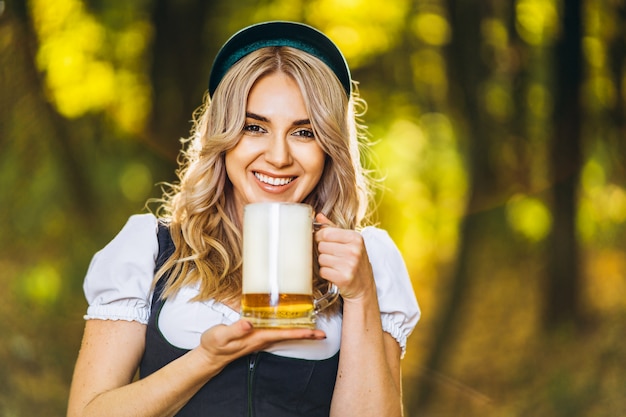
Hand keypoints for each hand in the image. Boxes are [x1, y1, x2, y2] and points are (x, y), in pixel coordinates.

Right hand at [199, 320, 324, 369]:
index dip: (299, 332)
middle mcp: (262, 339)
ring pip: (284, 334)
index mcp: (257, 337)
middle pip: (289, 336)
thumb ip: (235, 329)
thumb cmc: (215, 345)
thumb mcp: (221, 335)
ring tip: (314, 328)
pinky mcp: (257, 335)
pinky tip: (291, 323)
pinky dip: (288, 328)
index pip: (283, 334)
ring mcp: (261, 338)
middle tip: (323, 332)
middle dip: (306, 334)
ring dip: (299, 331)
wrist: (210, 355)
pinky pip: (277, 332)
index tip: (314, 331)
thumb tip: (248, 323)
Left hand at [314, 213, 375, 300]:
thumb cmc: (354, 261)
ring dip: (324, 263)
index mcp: (355, 238)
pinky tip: (334, 273)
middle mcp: (354, 250)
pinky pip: (323, 271)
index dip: (320, 237)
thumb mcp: (349, 242)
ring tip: (335, 265)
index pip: (326, 233)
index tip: (323, 241)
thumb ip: (333, 228)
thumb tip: (318, 216)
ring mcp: (349, 265)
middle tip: (333, 256)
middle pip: (321, 246)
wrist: (364, 286)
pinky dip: (325, 273)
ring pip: (321, 259)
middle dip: (323, 251)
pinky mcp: (343, 278)